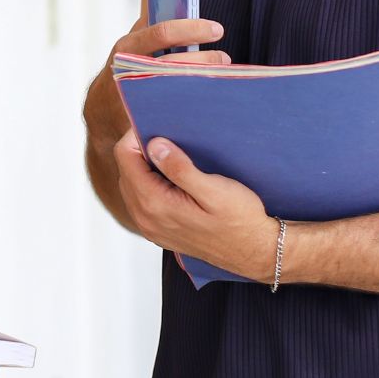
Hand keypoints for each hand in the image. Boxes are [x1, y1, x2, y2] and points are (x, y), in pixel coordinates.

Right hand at [87, 18, 229, 144]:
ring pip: (178, 88)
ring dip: (203, 80)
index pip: (162, 33)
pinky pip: (176, 110)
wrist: (102, 114)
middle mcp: (129, 72)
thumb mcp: (128, 47)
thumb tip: (170, 2)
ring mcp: (137, 99)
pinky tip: (207, 96)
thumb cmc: (121, 72)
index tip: (216, 29)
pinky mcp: (146, 119)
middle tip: (223, 58)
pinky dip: (195, 101)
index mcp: (127, 48)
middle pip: (175, 63)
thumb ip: (147, 27)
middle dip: (205, 59)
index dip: (192, 29)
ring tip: (219, 76)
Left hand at [112, 130, 281, 281]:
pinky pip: (142, 200)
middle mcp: (146, 217)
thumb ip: (180, 168)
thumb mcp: (215, 190)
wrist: (253, 252)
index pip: (125, 156)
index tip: (156, 125)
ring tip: (172, 156)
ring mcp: (150, 227)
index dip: (135, 135)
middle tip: (168, 137)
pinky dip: (150, 183)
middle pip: (126, 169)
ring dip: (145, 167)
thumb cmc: (239, 221)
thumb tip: (154, 145)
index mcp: (155, 204)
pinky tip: (172, 178)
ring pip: (132, 185)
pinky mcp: (159, 231)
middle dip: (140, 150)